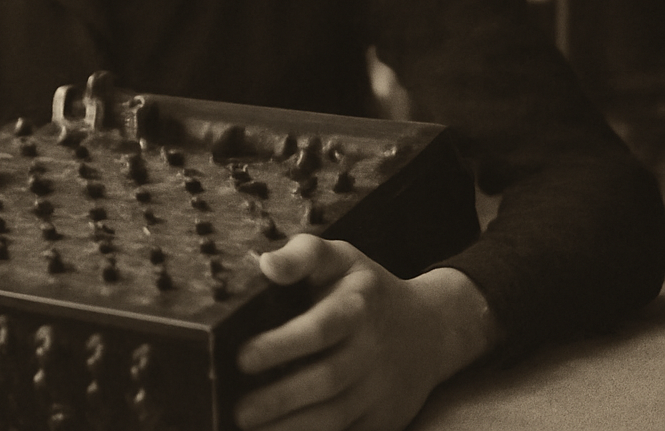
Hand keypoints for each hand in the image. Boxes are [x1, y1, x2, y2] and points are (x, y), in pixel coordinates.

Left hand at [234, 235, 499, 430]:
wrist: (429, 330)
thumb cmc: (366, 288)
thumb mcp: (339, 257)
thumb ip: (301, 255)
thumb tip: (266, 264)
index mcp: (357, 306)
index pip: (319, 328)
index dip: (281, 345)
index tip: (242, 357)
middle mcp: (372, 350)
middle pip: (325, 379)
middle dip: (279, 398)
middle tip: (239, 409)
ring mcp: (381, 389)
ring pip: (335, 416)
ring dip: (291, 427)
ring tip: (251, 428)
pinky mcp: (384, 419)